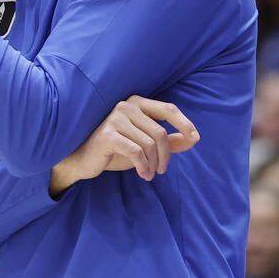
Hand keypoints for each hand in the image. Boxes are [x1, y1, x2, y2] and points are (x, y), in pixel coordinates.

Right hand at [50, 96, 198, 195]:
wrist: (83, 159)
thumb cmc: (115, 149)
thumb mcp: (145, 144)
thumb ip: (169, 141)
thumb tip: (193, 138)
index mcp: (136, 103)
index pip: (168, 109)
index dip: (184, 123)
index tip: (195, 138)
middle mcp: (126, 106)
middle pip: (160, 132)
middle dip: (166, 156)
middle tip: (162, 170)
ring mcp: (115, 119)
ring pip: (150, 144)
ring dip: (154, 164)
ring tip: (150, 173)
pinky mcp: (108, 135)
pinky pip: (136, 152)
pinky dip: (144, 166)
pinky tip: (143, 174)